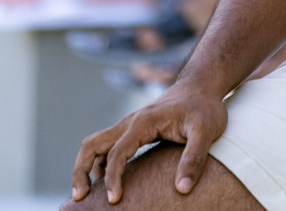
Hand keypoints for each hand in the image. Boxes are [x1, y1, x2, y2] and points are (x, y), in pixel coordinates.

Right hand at [70, 81, 227, 203]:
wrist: (201, 86)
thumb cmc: (204, 108)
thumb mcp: (206, 131)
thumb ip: (194, 158)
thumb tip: (182, 189)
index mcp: (143, 122)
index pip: (117, 153)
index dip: (112, 178)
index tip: (114, 200)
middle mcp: (129, 122)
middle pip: (91, 145)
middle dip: (80, 171)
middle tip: (78, 197)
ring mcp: (128, 125)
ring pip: (94, 143)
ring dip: (84, 166)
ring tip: (84, 193)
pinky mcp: (132, 130)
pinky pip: (106, 145)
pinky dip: (97, 162)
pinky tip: (104, 180)